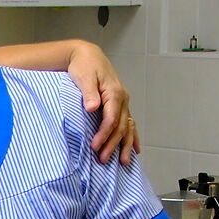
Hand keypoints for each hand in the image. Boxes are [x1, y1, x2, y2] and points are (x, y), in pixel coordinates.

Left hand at [67, 42, 138, 163]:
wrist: (88, 56)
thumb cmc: (84, 65)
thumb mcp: (84, 77)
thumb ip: (88, 93)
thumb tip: (92, 107)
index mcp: (114, 92)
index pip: (112, 118)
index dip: (104, 134)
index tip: (95, 146)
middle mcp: (122, 98)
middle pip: (121, 126)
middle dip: (113, 144)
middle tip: (103, 160)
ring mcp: (123, 102)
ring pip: (128, 127)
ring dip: (125, 145)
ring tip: (123, 162)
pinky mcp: (120, 105)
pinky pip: (129, 123)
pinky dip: (132, 137)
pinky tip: (135, 149)